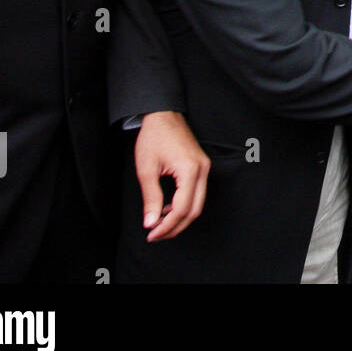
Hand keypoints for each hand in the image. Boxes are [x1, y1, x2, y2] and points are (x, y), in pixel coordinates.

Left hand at [134, 111, 210, 242]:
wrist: (163, 115)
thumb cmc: (154, 137)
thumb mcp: (147, 169)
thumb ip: (151, 198)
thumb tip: (151, 222)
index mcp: (190, 170)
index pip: (182, 208)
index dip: (167, 226)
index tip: (151, 234)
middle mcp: (202, 170)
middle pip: (194, 210)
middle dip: (175, 227)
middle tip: (156, 235)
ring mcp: (204, 168)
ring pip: (198, 204)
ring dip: (180, 218)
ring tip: (159, 224)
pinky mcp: (201, 167)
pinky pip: (197, 193)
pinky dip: (183, 205)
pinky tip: (168, 209)